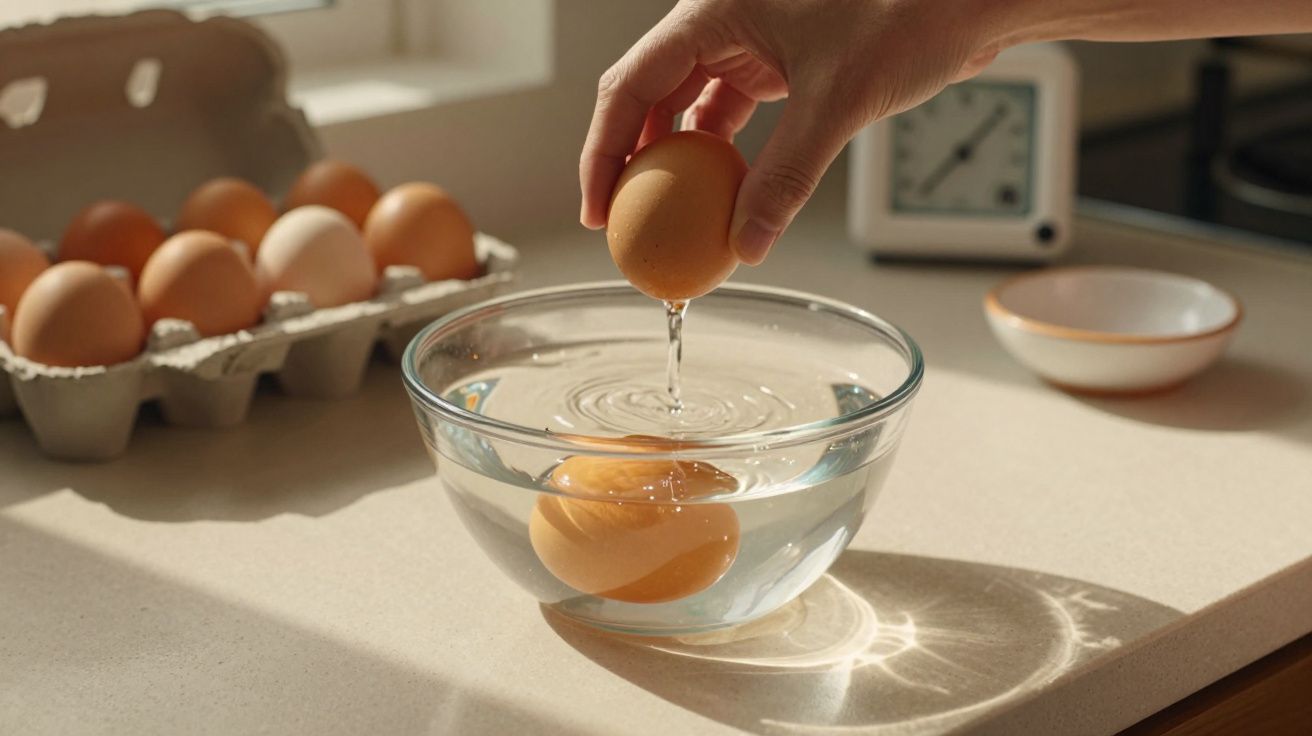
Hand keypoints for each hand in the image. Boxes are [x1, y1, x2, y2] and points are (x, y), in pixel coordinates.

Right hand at [579, 0, 1006, 264]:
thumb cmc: (910, 12)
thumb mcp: (837, 101)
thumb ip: (786, 178)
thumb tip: (745, 244)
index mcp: (714, 9)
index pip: (631, 85)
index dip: (604, 152)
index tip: (600, 210)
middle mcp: (720, 20)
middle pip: (648, 96)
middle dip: (631, 162)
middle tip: (624, 223)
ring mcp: (748, 40)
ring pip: (687, 107)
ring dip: (677, 163)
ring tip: (668, 218)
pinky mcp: (777, 60)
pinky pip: (728, 113)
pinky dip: (720, 156)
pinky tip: (720, 195)